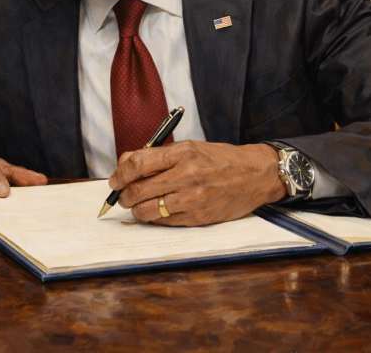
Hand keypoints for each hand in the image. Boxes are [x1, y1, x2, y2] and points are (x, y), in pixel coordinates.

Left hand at [108, 141, 285, 225]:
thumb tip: (125, 164)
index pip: (138, 164)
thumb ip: (159, 155)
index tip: (115, 179)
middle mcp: (187, 175)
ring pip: (147, 210)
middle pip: (138, 190)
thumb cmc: (220, 159)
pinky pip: (164, 222)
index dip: (119, 174)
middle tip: (122, 195)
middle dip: (123, 195)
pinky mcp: (198, 217)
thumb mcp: (190, 147)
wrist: (255, 175)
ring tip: (138, 205)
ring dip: (136, 209)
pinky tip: (157, 211)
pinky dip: (154, 218)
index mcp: (183, 153)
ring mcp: (192, 199)